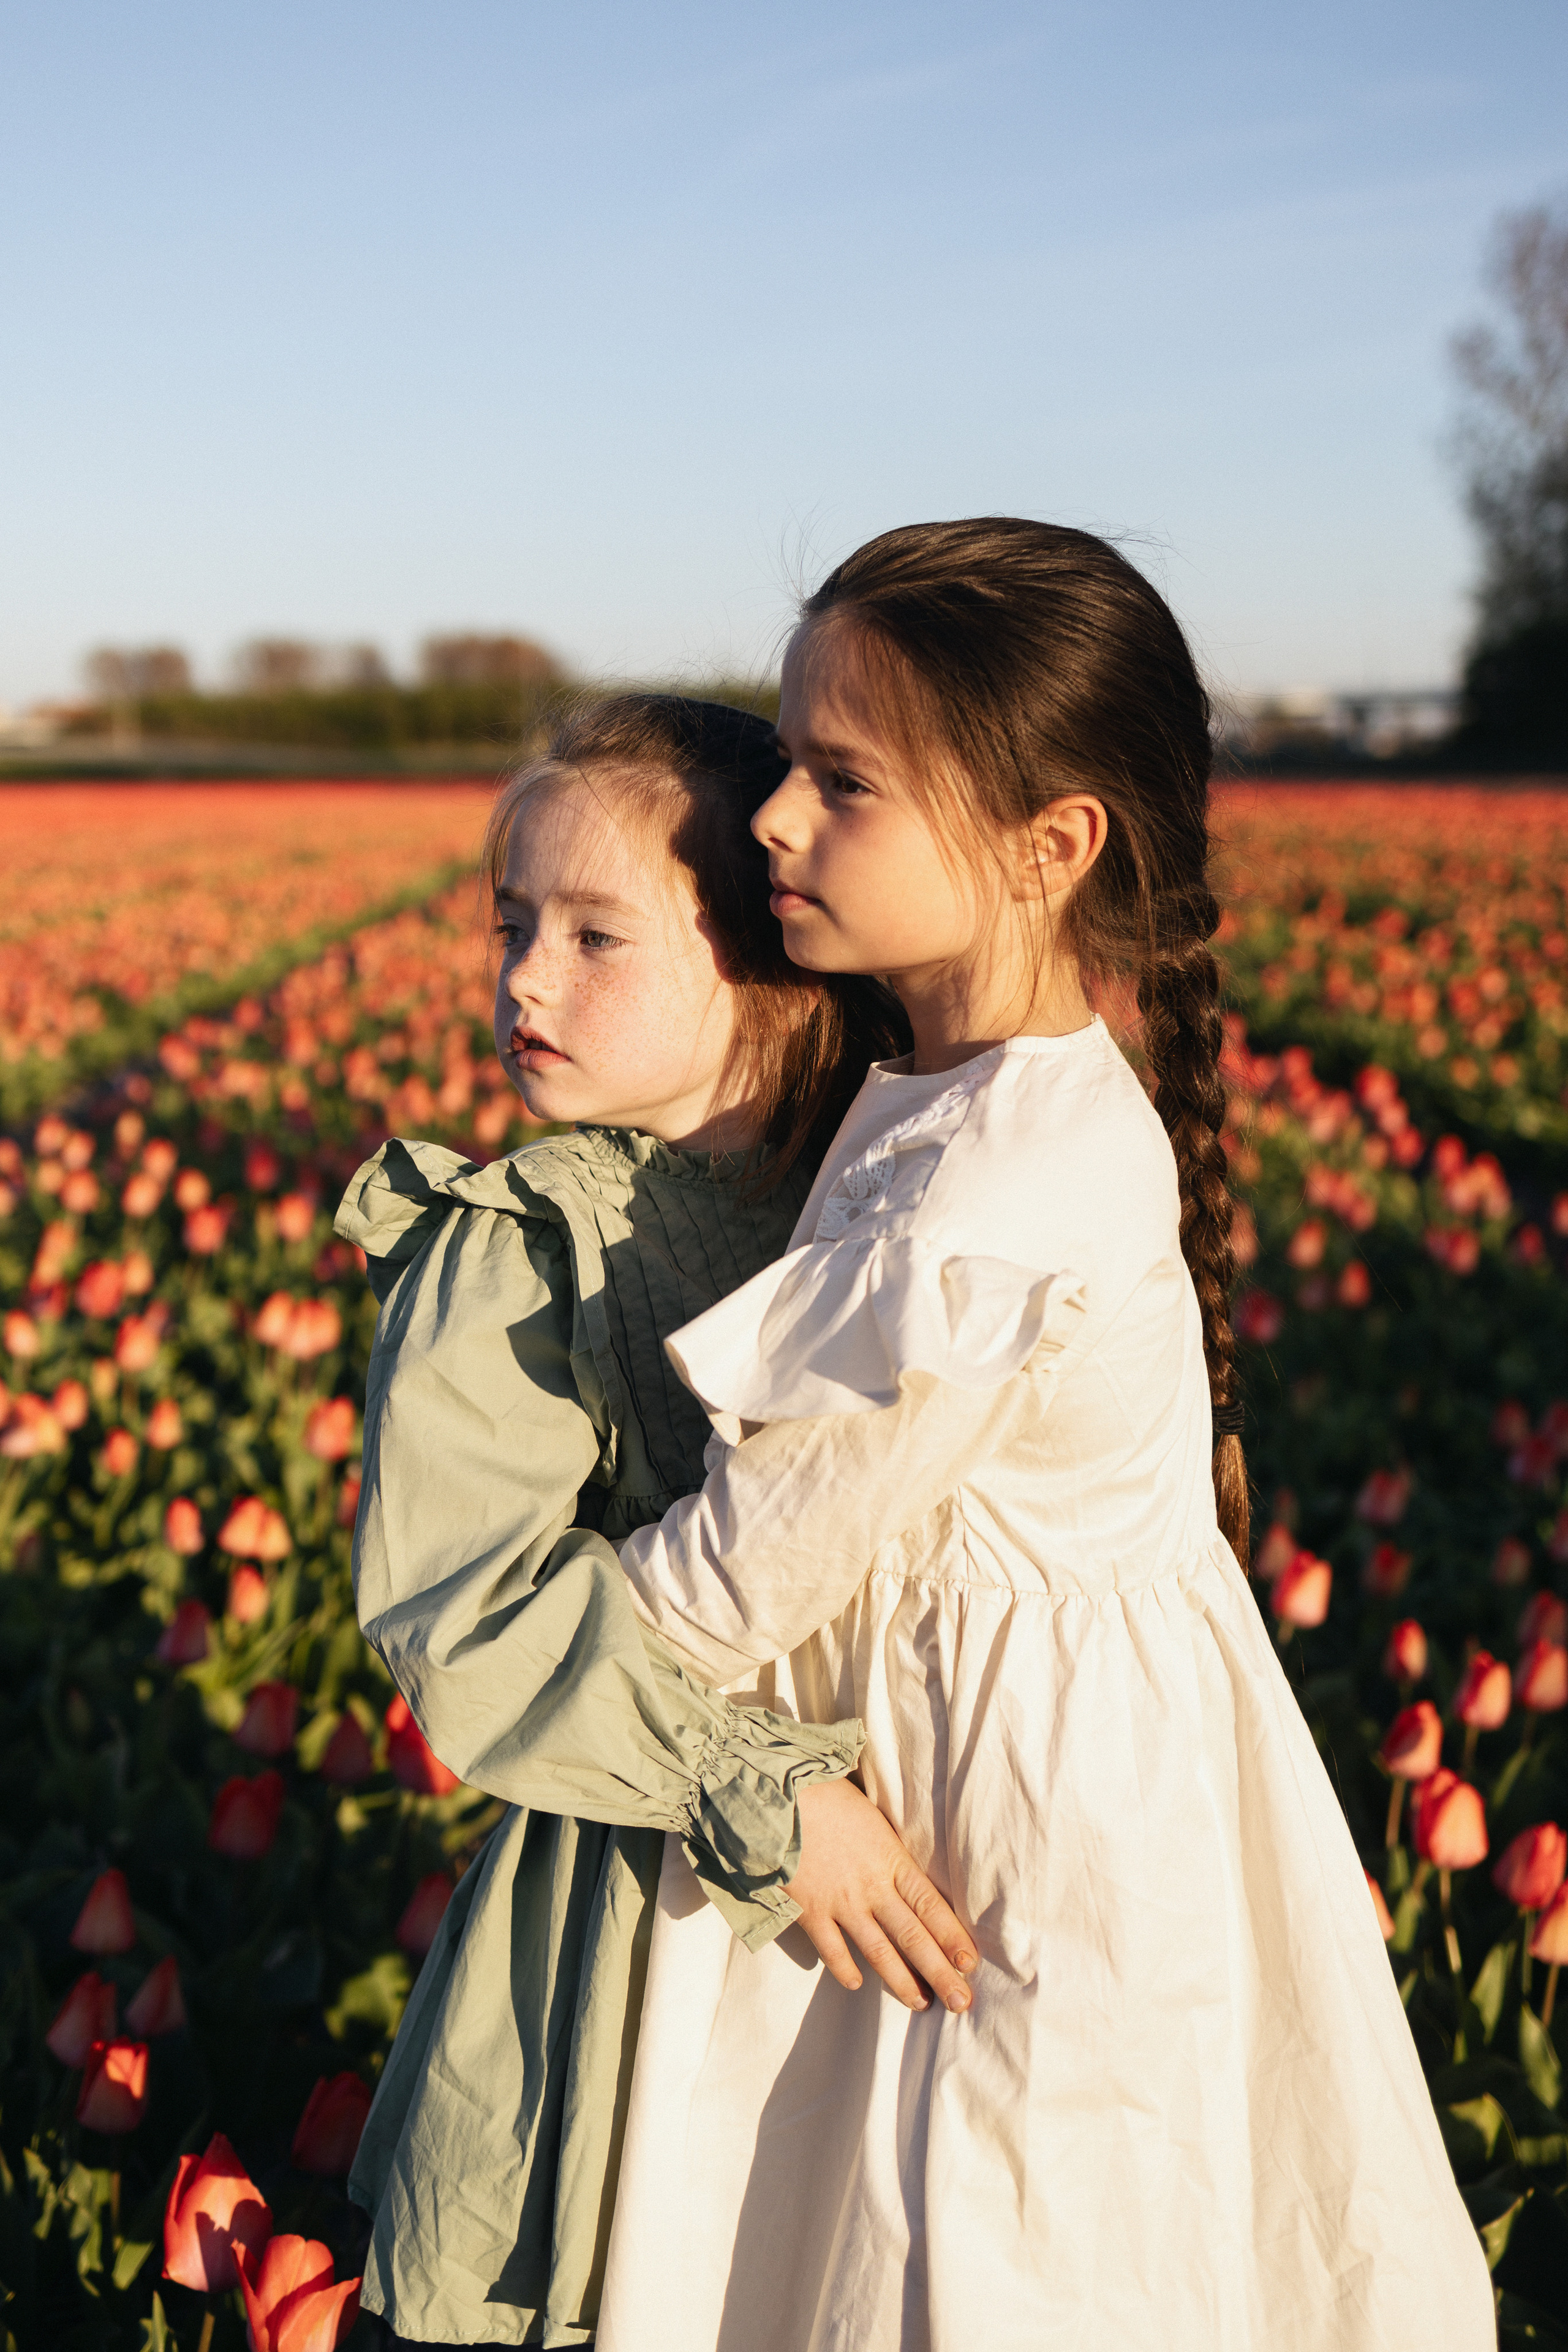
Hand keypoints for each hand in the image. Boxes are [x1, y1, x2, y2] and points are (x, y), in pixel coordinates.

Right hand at [786, 1778, 977, 2014]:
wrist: (781, 1796)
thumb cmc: (831, 1798)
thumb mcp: (876, 1822)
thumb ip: (893, 1856)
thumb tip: (911, 1882)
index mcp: (892, 1860)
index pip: (931, 1906)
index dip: (952, 1937)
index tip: (969, 1964)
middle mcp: (872, 1887)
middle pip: (913, 1936)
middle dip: (940, 1972)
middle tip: (961, 2002)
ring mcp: (841, 1902)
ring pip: (878, 1951)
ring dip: (901, 1981)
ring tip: (920, 2003)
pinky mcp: (811, 1911)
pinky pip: (832, 1949)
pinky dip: (844, 1969)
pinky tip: (857, 1984)